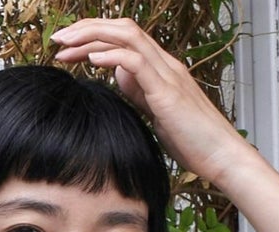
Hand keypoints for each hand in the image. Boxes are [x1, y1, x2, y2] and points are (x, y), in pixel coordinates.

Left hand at [53, 18, 250, 182]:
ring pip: (127, 37)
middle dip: (85, 29)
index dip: (92, 36)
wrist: (222, 157)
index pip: (122, 37)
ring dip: (92, 38)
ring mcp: (167, 75)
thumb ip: (139, 91)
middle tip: (57, 39)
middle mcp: (164, 64)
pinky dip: (112, 56)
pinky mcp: (167, 92)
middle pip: (121, 28)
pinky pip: (137, 62)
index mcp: (160, 68)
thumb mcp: (157, 112)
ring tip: (66, 46)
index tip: (66, 48)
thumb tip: (118, 75)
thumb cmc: (193, 141)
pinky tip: (92, 60)